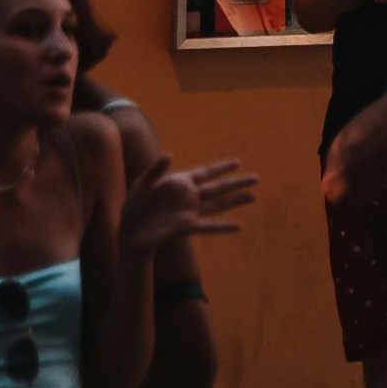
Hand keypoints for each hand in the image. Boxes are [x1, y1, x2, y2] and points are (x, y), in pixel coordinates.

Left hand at [123, 153, 256, 258]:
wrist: (130, 234)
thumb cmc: (134, 208)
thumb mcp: (141, 184)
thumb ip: (155, 170)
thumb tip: (170, 154)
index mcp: (180, 182)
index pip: (205, 172)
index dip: (221, 167)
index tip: (237, 162)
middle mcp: (189, 197)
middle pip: (218, 187)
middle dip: (236, 182)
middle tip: (256, 178)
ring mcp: (190, 212)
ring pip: (218, 204)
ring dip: (235, 200)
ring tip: (253, 196)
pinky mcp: (187, 227)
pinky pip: (209, 226)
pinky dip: (223, 226)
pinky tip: (238, 226)